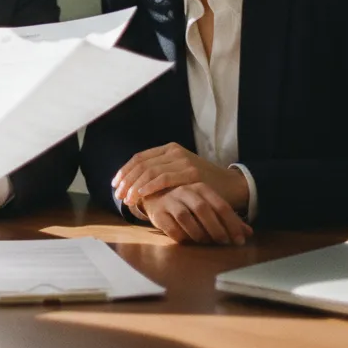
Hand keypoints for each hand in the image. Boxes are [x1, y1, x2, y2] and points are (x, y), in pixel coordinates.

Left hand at [113, 142, 249, 211]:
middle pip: (142, 164)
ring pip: (150, 171)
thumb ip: (161, 171)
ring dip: (135, 186)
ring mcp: (183, 161)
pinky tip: (140, 195)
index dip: (125, 171)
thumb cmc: (201, 182)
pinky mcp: (191, 173)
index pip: (140, 158)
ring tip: (127, 199)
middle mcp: (174, 151)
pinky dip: (149, 187)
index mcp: (169, 148)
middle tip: (118, 194)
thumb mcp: (179, 171)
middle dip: (127, 180)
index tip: (115, 184)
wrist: (231, 186)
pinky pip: (164, 179)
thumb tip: (133, 182)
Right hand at [140, 184, 252, 244]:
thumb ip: (227, 218)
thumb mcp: (207, 205)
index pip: (220, 205)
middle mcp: (184, 190)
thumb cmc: (186, 203)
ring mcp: (169, 200)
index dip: (232, 224)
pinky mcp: (157, 213)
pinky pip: (171, 228)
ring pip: (185, 217)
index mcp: (200, 187)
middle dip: (216, 229)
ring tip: (205, 241)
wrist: (154, 195)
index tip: (240, 240)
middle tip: (223, 242)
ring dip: (199, 234)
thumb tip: (248, 233)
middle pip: (203, 209)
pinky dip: (183, 237)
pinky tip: (188, 240)